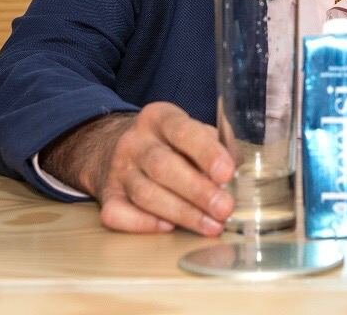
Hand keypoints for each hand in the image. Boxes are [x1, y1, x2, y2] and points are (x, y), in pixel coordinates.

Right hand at [40, 103, 235, 235]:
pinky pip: (119, 214)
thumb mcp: (190, 131)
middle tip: (224, 208)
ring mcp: (118, 170)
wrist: (111, 147)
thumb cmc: (167, 143)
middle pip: (163, 166)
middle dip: (197, 191)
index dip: (206, 153)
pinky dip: (143, 224)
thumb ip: (215, 145)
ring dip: (182, 214)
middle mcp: (134, 142)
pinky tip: (168, 228)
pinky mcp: (107, 196)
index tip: (227, 173)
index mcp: (159, 118)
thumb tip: (239, 167)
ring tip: (211, 226)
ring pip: (146, 194)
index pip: (182, 131)